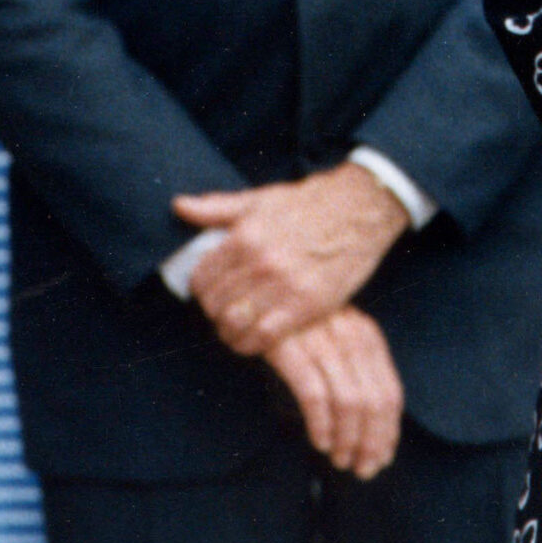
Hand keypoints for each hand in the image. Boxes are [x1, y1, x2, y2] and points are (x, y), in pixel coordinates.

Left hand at [175, 162, 410, 356]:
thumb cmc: (311, 202)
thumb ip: (217, 207)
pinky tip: (256, 339)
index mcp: (244, 237)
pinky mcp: (308, 305)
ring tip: (238, 328)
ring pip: (235, 324)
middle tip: (226, 311)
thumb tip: (179, 206)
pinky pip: (265, 337)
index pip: (201, 279)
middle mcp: (260, 263)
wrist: (362, 207)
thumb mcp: (261, 199)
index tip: (212, 292)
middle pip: (215, 305)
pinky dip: (253, 344)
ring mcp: (284, 285)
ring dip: (231, 331)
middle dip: (216, 312)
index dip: (202, 290)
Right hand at [265, 307, 401, 480]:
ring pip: (348, 402)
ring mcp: (322, 341)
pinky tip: (320, 441)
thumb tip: (375, 430)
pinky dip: (321, 423)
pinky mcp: (290, 348)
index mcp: (368, 336)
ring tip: (341, 460)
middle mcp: (351, 337)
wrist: (258, 294)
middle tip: (362, 469)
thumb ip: (357, 373)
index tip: (382, 459)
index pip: (390, 393)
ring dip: (348, 439)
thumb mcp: (338, 340)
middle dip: (371, 442)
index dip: (389, 432)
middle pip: (374, 402)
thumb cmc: (301, 326)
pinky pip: (314, 394)